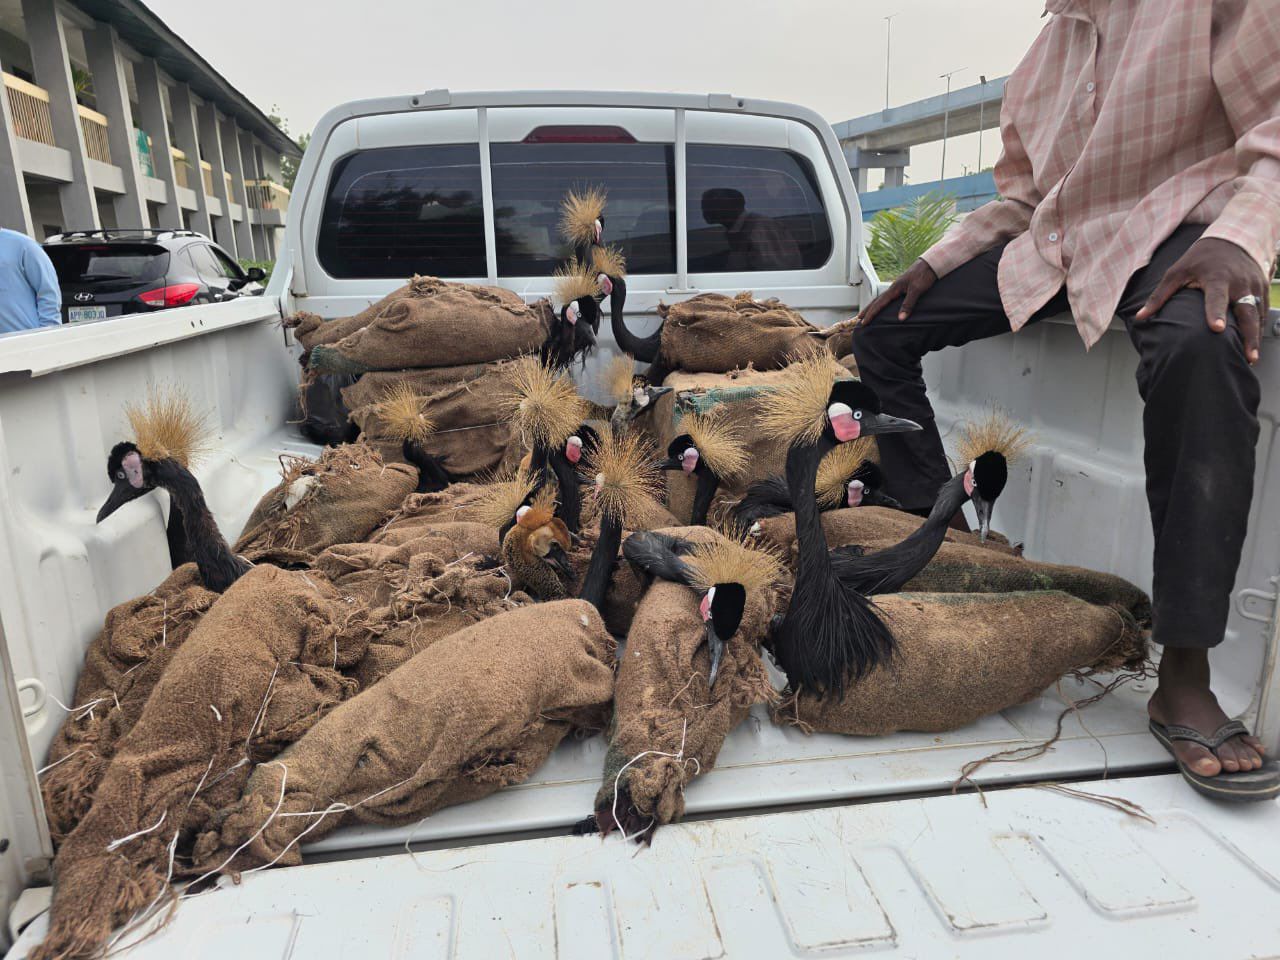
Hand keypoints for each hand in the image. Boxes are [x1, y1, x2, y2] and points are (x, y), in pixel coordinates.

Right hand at [856, 259, 937, 325]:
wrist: (929, 264)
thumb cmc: (923, 275)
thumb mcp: (917, 290)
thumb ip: (908, 304)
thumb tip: (900, 319)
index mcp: (894, 289)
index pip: (879, 304)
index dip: (871, 314)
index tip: (864, 322)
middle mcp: (893, 289)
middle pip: (876, 301)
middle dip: (867, 310)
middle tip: (859, 319)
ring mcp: (896, 288)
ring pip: (880, 299)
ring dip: (873, 307)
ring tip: (867, 313)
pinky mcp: (901, 288)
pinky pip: (887, 298)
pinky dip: (881, 303)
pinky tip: (883, 306)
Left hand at [1135, 238, 1267, 364]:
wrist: (1231, 238)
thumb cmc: (1199, 259)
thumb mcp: (1176, 272)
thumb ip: (1159, 296)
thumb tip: (1139, 317)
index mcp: (1217, 278)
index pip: (1216, 298)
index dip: (1216, 313)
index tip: (1217, 328)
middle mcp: (1239, 282)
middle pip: (1246, 311)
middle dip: (1248, 334)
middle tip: (1248, 357)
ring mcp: (1254, 285)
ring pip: (1258, 314)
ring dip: (1256, 336)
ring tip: (1251, 358)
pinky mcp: (1262, 288)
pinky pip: (1263, 311)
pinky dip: (1260, 328)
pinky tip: (1254, 344)